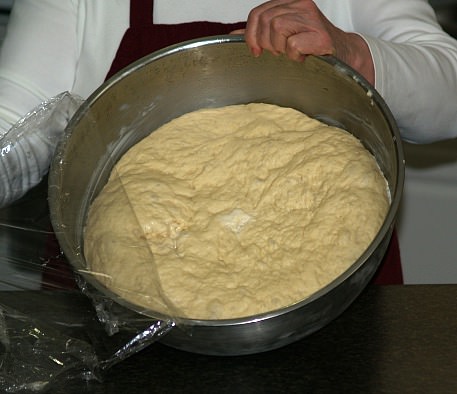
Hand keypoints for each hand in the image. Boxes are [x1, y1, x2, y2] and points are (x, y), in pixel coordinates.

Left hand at [235, 0, 374, 84]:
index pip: (257, 13)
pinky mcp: (320, 35)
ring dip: (280, 48)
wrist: (342, 54)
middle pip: (265, 21)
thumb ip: (260, 32)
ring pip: (277, 29)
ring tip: (291, 54)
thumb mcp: (282, 35)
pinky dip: (294, 56)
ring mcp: (311, 18)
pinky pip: (293, 45)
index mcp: (289, 3)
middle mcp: (300, 5)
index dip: (250, 34)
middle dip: (265, 43)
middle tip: (276, 53)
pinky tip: (303, 57)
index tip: (255, 50)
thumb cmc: (311, 45)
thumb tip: (235, 34)